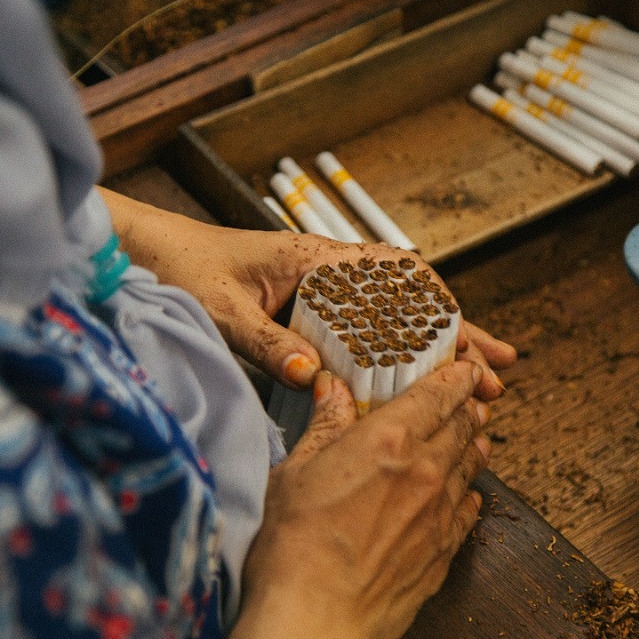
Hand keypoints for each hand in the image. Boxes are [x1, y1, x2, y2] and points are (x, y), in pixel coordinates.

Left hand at [99, 187, 515, 397]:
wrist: (141, 253)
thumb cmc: (179, 269)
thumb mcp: (221, 309)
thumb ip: (265, 342)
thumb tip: (316, 377)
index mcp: (317, 259)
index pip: (401, 276)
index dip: (444, 312)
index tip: (474, 348)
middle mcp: (327, 272)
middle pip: (410, 305)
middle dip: (457, 341)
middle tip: (498, 377)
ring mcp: (318, 294)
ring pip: (393, 322)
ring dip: (433, 354)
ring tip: (475, 386)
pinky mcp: (302, 314)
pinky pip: (362, 335)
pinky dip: (395, 359)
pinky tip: (413, 386)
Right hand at [245, 359, 489, 638]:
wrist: (317, 620)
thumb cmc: (294, 545)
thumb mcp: (296, 471)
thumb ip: (325, 426)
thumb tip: (334, 389)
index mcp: (389, 439)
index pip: (439, 393)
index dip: (456, 375)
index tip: (464, 367)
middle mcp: (426, 470)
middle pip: (463, 425)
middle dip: (468, 406)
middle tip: (469, 397)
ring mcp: (441, 513)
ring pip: (471, 465)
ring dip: (474, 445)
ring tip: (474, 435)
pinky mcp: (445, 552)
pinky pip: (469, 510)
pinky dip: (469, 492)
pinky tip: (463, 492)